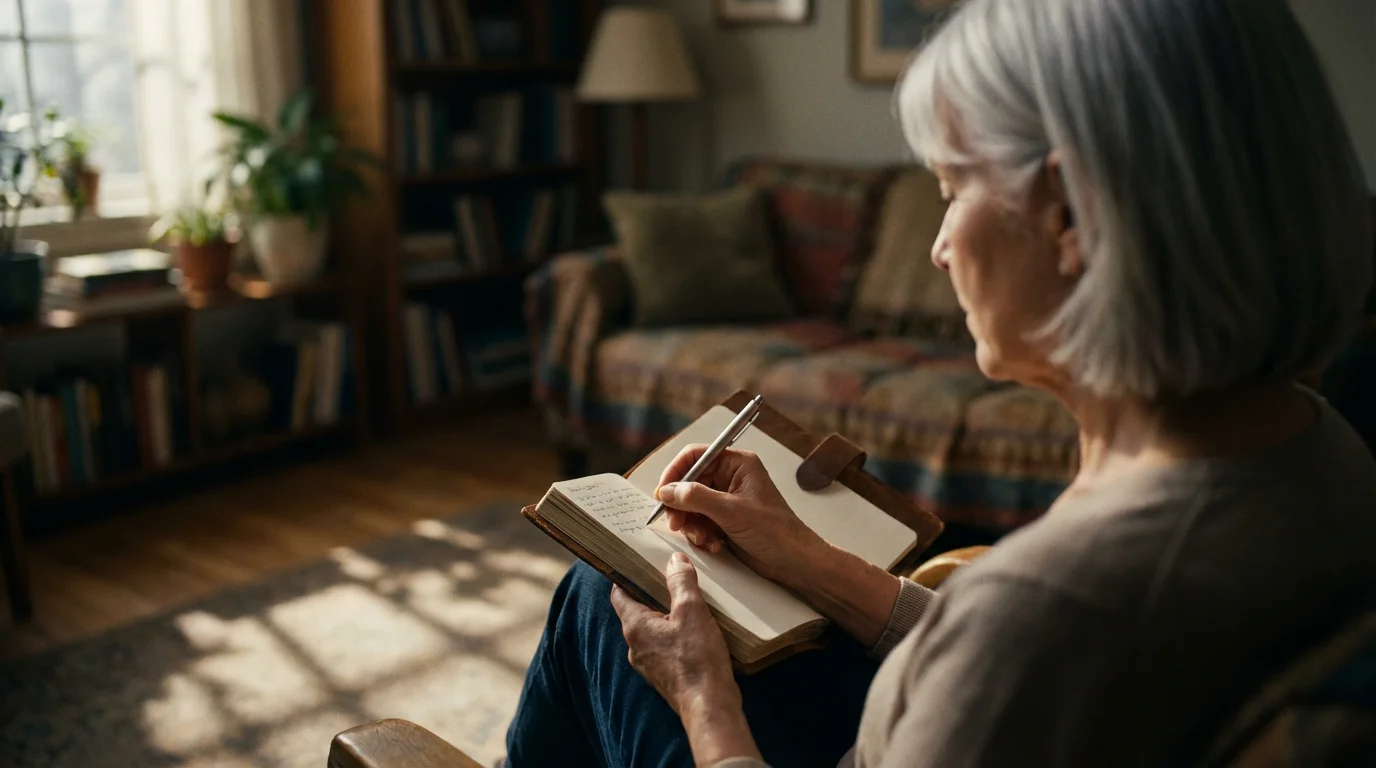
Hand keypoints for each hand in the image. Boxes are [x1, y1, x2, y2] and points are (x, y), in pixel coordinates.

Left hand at [610, 552, 737, 713]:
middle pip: (637, 612)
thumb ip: (681, 582)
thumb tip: (674, 560)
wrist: (709, 706)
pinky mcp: (664, 676)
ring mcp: (648, 664)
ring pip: (652, 631)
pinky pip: (664, 648)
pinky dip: (675, 636)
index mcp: (635, 626)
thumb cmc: (697, 659)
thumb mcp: (692, 611)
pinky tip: (695, 633)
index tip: (638, 564)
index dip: (626, 577)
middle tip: (671, 579)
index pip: (619, 594)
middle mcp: (635, 646)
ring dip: (666, 617)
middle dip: (653, 595)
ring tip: (688, 605)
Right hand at [656, 445, 825, 586]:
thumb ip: (696, 497)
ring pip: (691, 505)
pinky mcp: (725, 519)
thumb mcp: (731, 511)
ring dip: (692, 524)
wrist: (793, 561)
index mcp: (737, 464)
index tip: (662, 492)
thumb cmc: (776, 531)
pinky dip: (701, 533)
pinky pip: (700, 521)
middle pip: (689, 482)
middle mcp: (731, 477)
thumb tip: (668, 490)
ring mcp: (727, 499)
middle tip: (676, 523)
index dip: (675, 472)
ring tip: (702, 538)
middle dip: (681, 505)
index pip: (696, 456)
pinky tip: (714, 544)